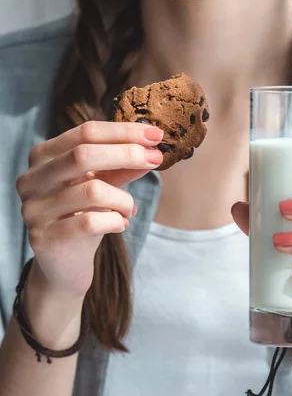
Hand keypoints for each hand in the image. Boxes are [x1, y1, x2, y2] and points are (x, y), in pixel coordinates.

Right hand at [16, 121, 163, 298]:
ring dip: (123, 199)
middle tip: (155, 159)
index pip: (85, 132)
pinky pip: (89, 223)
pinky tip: (121, 224)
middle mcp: (32, 179)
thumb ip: (122, 166)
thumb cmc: (84, 215)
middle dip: (127, 154)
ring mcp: (34, 209)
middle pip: (83, 154)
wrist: (65, 263)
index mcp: (43, 156)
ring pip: (91, 191)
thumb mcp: (104, 184)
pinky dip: (114, 221)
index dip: (123, 132)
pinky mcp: (44, 237)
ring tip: (129, 209)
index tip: (155, 135)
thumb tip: (151, 148)